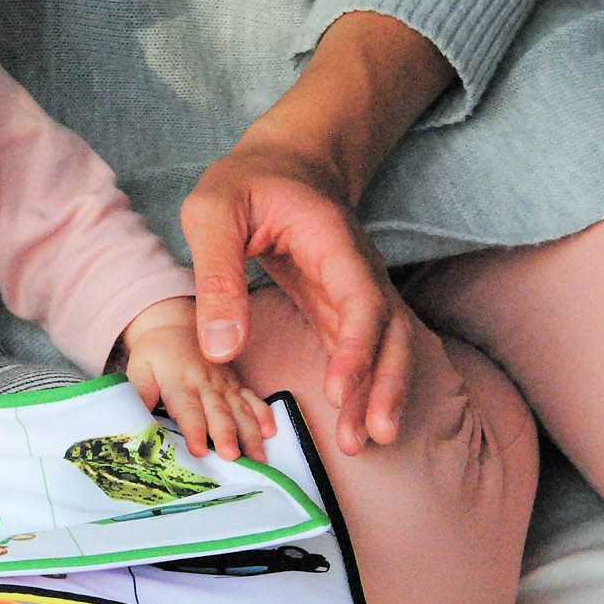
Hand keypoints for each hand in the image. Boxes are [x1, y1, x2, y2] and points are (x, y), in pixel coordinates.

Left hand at [122, 298, 274, 461]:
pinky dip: (264, 415)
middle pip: (219, 412)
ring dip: (250, 434)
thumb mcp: (138, 369)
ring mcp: (225, 384)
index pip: (187, 409)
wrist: (176, 327)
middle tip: (233, 458)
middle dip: (227, 435)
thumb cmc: (154, 355)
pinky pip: (254, 399)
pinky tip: (271, 433)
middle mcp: (205, 383)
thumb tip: (133, 421)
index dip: (194, 430)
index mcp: (179, 381)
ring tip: (258, 459)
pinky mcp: (237, 384)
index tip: (198, 451)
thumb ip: (139, 393)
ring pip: (241, 409)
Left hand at [179, 143, 412, 456]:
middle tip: (371, 436)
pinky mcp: (341, 307)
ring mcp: (354, 290)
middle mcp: (357, 269)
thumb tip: (220, 347)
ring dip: (380, 392)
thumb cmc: (245, 182)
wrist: (284, 162)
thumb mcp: (213, 213)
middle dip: (385, 383)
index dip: (356, 347)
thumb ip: (217, 276)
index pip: (360, 299)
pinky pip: (362, 350)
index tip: (341, 390)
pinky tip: (354, 423)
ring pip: (385, 345)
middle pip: (389, 330)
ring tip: (366, 441)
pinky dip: (363, 386)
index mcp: (332, 240)